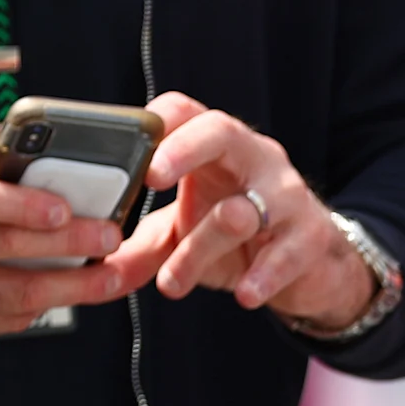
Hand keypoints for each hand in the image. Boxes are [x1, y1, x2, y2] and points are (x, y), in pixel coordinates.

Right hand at [0, 120, 166, 335]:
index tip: (64, 207)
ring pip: (16, 296)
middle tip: (109, 234)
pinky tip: (66, 295)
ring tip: (110, 275)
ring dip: (72, 288)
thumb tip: (11, 152)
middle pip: (6, 250)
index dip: (24, 206)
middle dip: (68, 245)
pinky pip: (0, 321)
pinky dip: (39, 310)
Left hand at [140, 93, 374, 329]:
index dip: (158, 120)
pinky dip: (263, 275)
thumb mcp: (181, 233)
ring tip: (171, 282)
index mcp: (214, 147)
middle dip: (184, 148)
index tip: (128, 144)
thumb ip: (140, 246)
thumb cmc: (235, 233)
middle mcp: (253, 157)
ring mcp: (286, 193)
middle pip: (221, 131)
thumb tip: (92, 270)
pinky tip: (245, 294)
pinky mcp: (312, 235)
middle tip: (152, 174)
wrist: (309, 267)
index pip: (185, 111)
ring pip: (241, 209)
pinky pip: (286, 252)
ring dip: (200, 247)